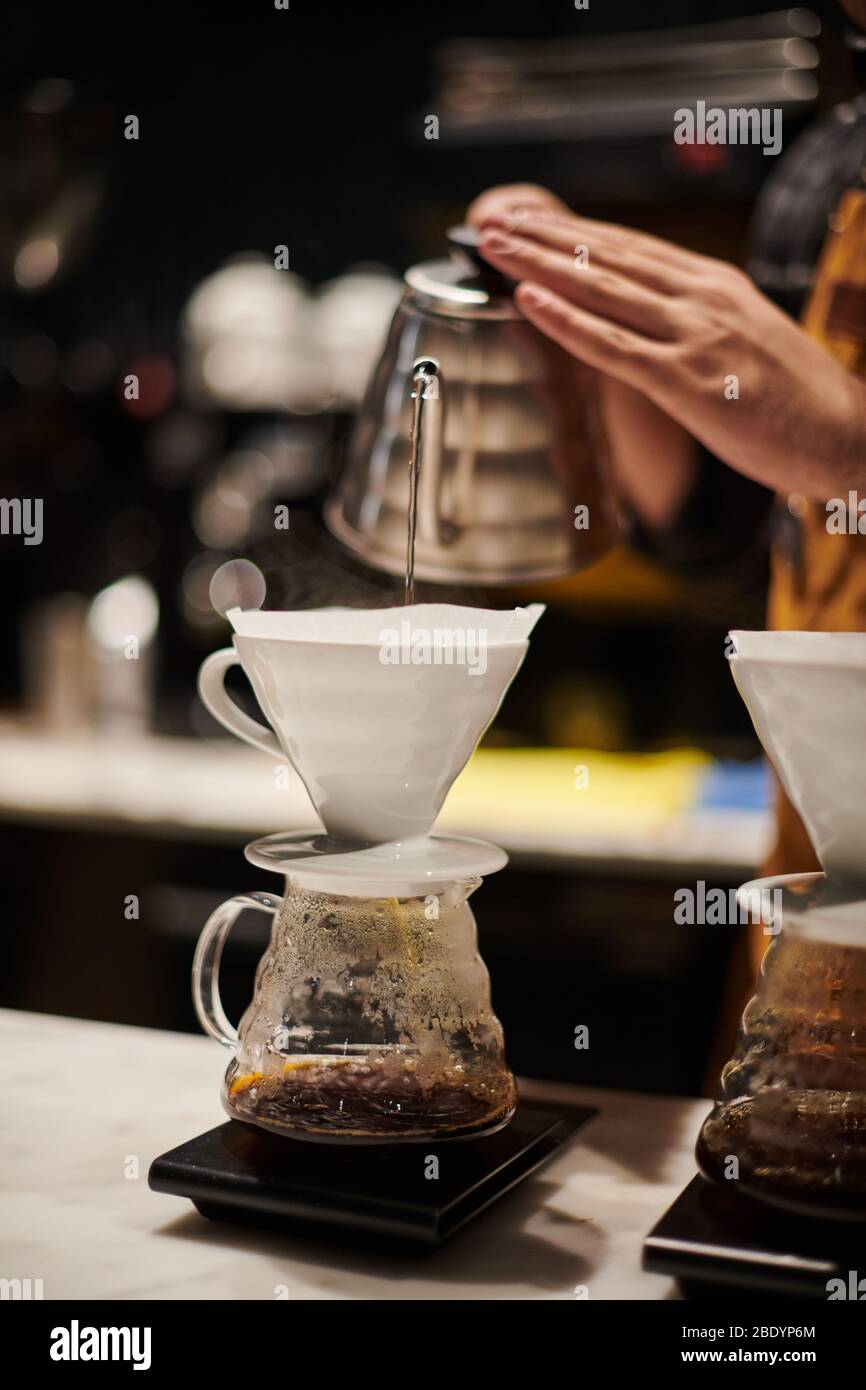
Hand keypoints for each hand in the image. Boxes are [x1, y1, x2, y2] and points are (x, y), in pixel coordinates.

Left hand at [475, 204, 865, 499]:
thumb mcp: (742, 337)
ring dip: (540, 265)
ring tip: (495, 246)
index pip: (629, 248)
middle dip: (543, 236)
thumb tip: (645, 318)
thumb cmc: (794, 398)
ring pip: (602, 290)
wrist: (844, 433)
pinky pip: (614, 347)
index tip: (528, 219)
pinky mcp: (687, 382)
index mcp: (713, 285)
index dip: (573, 231)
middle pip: (607, 256)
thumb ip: (694, 322)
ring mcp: (694, 337)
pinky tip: (530, 301)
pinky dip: (567, 322)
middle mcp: (701, 298)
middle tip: (490, 220)